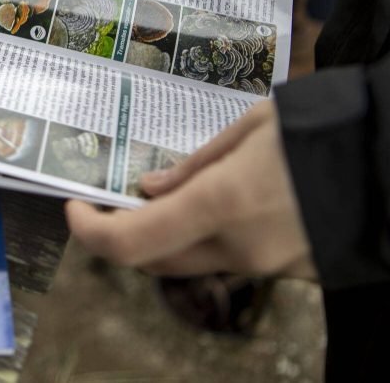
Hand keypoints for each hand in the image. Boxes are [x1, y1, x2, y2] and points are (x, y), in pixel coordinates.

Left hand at [66, 101, 316, 279]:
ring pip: (192, 261)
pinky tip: (221, 202)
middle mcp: (238, 246)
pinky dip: (208, 237)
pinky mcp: (288, 269)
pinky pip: (230, 258)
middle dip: (124, 234)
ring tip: (170, 191)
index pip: (130, 241)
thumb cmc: (321, 126)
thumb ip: (193, 166)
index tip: (75, 206)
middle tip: (115, 198)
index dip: (90, 231)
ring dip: (167, 235)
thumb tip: (148, 189)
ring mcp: (266, 264)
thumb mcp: (249, 128)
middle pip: (154, 260)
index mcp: (220, 204)